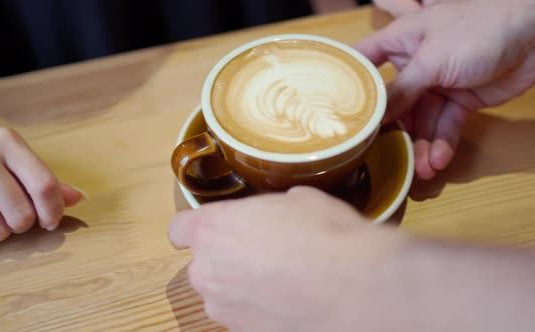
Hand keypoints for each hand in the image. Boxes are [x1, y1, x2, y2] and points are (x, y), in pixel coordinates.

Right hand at [0, 127, 83, 241]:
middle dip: (26, 225)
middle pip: (23, 213)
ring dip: (2, 233)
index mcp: (7, 142)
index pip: (44, 186)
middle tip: (19, 219)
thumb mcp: (13, 159)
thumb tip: (80, 199)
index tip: (50, 221)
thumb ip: (44, 180)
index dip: (53, 211)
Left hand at [169, 187, 400, 331]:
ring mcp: (224, 309)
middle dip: (227, 258)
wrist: (355, 288)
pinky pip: (245, 315)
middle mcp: (207, 271)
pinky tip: (290, 300)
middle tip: (265, 251)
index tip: (211, 229)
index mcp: (212, 229)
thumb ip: (269, 210)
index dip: (195, 228)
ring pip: (224, 293)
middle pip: (204, 264)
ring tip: (283, 279)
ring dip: (244, 286)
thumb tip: (277, 216)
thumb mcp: (298, 200)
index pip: (179, 229)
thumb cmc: (325, 236)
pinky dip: (261, 310)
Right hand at [357, 0, 534, 178]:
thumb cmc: (477, 30)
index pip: (365, 61)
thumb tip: (374, 116)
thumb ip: (401, 89)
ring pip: (422, 120)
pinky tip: (439, 161)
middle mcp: (415, 63)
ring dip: (422, 145)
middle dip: (392, 129)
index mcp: (400, 40)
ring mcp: (438, 83)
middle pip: (394, 101)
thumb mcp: (430, 60)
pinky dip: (443, 143)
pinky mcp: (460, 100)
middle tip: (384, 156)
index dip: (350, 83)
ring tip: (422, 170)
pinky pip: (445, 125)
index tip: (336, 111)